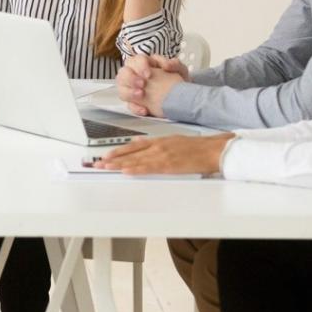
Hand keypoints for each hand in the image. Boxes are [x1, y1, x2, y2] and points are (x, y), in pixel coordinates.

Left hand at [96, 133, 232, 175]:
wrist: (213, 150)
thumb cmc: (198, 147)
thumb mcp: (173, 140)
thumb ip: (155, 142)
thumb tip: (139, 143)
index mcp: (159, 140)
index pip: (133, 146)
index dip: (118, 151)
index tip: (106, 155)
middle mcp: (158, 146)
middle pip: (130, 153)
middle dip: (113, 158)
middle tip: (98, 163)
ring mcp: (162, 154)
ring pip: (136, 161)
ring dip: (119, 165)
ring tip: (105, 167)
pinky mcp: (169, 164)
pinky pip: (149, 168)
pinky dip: (136, 169)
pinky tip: (125, 171)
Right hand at [116, 54, 189, 116]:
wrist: (182, 97)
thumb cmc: (177, 80)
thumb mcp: (179, 70)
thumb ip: (174, 64)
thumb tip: (166, 66)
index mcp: (144, 64)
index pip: (136, 60)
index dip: (140, 66)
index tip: (148, 74)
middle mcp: (135, 75)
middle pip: (123, 72)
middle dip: (130, 78)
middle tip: (142, 84)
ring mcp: (133, 89)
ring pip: (121, 88)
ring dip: (129, 92)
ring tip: (141, 96)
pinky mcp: (135, 103)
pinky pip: (129, 105)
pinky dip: (135, 108)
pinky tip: (144, 110)